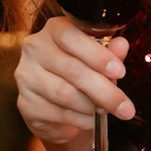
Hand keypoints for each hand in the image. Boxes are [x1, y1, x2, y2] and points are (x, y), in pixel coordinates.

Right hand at [14, 17, 135, 150]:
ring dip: (92, 107)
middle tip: (125, 107)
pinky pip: (58, 113)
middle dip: (104, 90)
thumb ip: (110, 52)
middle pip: (72, 69)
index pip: (70, 36)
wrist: (57, 107)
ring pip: (65, 94)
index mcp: (54, 29)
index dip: (96, 55)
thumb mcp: (99, 60)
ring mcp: (26, 76)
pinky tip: (91, 121)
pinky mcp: (25, 103)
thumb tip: (121, 45)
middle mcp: (35, 48)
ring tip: (107, 112)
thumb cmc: (81, 75)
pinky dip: (80, 120)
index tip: (120, 72)